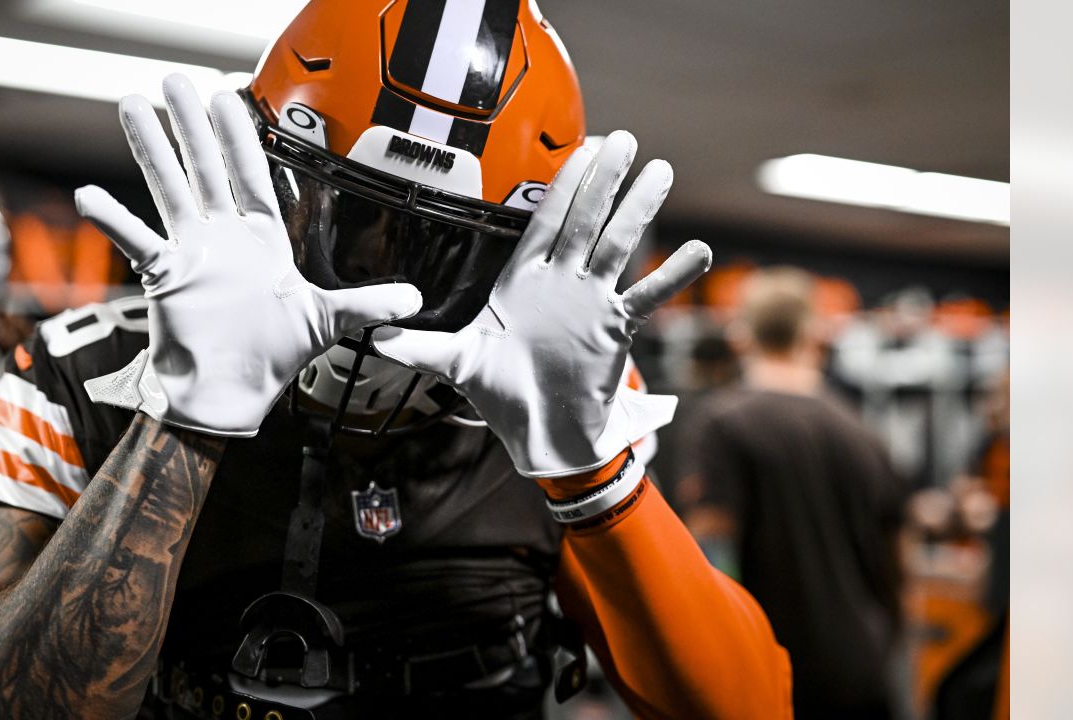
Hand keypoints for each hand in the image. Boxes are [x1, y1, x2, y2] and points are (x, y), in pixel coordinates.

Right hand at [79, 75, 421, 436]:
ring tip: (133, 105)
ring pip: (169, 189)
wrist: (234, 395)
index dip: (241, 135)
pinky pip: (137, 242)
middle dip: (191, 124)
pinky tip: (90, 195)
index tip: (228, 95)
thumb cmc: (276, 357)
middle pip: (205, 168)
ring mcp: (192, 253)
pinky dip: (114, 221)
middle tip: (175, 80)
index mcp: (262, 240)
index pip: (251, 175)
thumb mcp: (328, 322)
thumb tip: (415, 301)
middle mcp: (224, 238)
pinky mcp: (165, 277)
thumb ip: (367, 304)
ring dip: (151, 149)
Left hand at [374, 131, 709, 475]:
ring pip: (619, 246)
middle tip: (625, 139)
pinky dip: (670, 275)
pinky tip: (698, 250)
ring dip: (639, 210)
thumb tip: (375, 338)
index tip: (581, 148)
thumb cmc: (500, 395)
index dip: (564, 184)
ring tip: (661, 172)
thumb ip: (420, 347)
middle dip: (604, 180)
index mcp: (523, 281)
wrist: (539, 435)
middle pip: (586, 220)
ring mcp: (592, 302)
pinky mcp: (615, 328)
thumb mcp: (457, 364)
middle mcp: (562, 282)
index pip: (545, 221)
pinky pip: (646, 296)